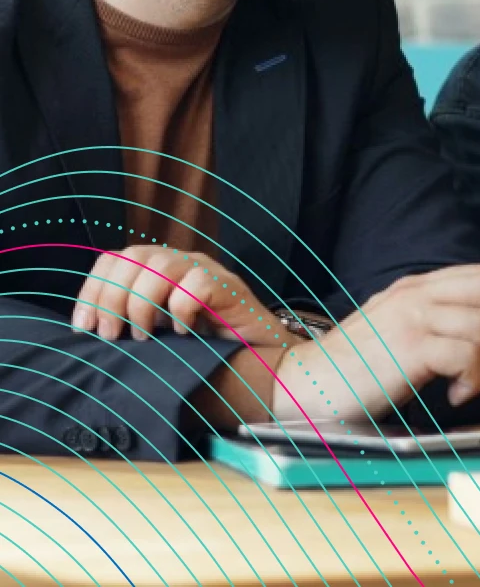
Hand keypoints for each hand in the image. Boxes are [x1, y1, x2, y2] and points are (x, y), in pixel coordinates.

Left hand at [72, 246, 284, 346]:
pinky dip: (181, 312)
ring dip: (143, 306)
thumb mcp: (158, 334)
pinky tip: (185, 334)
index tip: (85, 329)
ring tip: (148, 337)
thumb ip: (130, 324)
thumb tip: (90, 335)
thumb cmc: (205, 347)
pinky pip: (195, 286)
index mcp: (155, 270)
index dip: (92, 290)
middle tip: (114, 337)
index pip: (113, 259)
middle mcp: (178, 262)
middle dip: (112, 298)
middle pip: (131, 256)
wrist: (262, 356)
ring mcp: (205, 269)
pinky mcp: (228, 284)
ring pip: (159, 267)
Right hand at [271, 264, 479, 422]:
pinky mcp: (409, 350)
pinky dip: (474, 380)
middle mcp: (415, 295)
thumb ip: (432, 317)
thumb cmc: (353, 365)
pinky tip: (455, 393)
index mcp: (414, 287)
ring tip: (465, 381)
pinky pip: (468, 355)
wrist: (306, 383)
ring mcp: (412, 320)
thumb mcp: (394, 326)